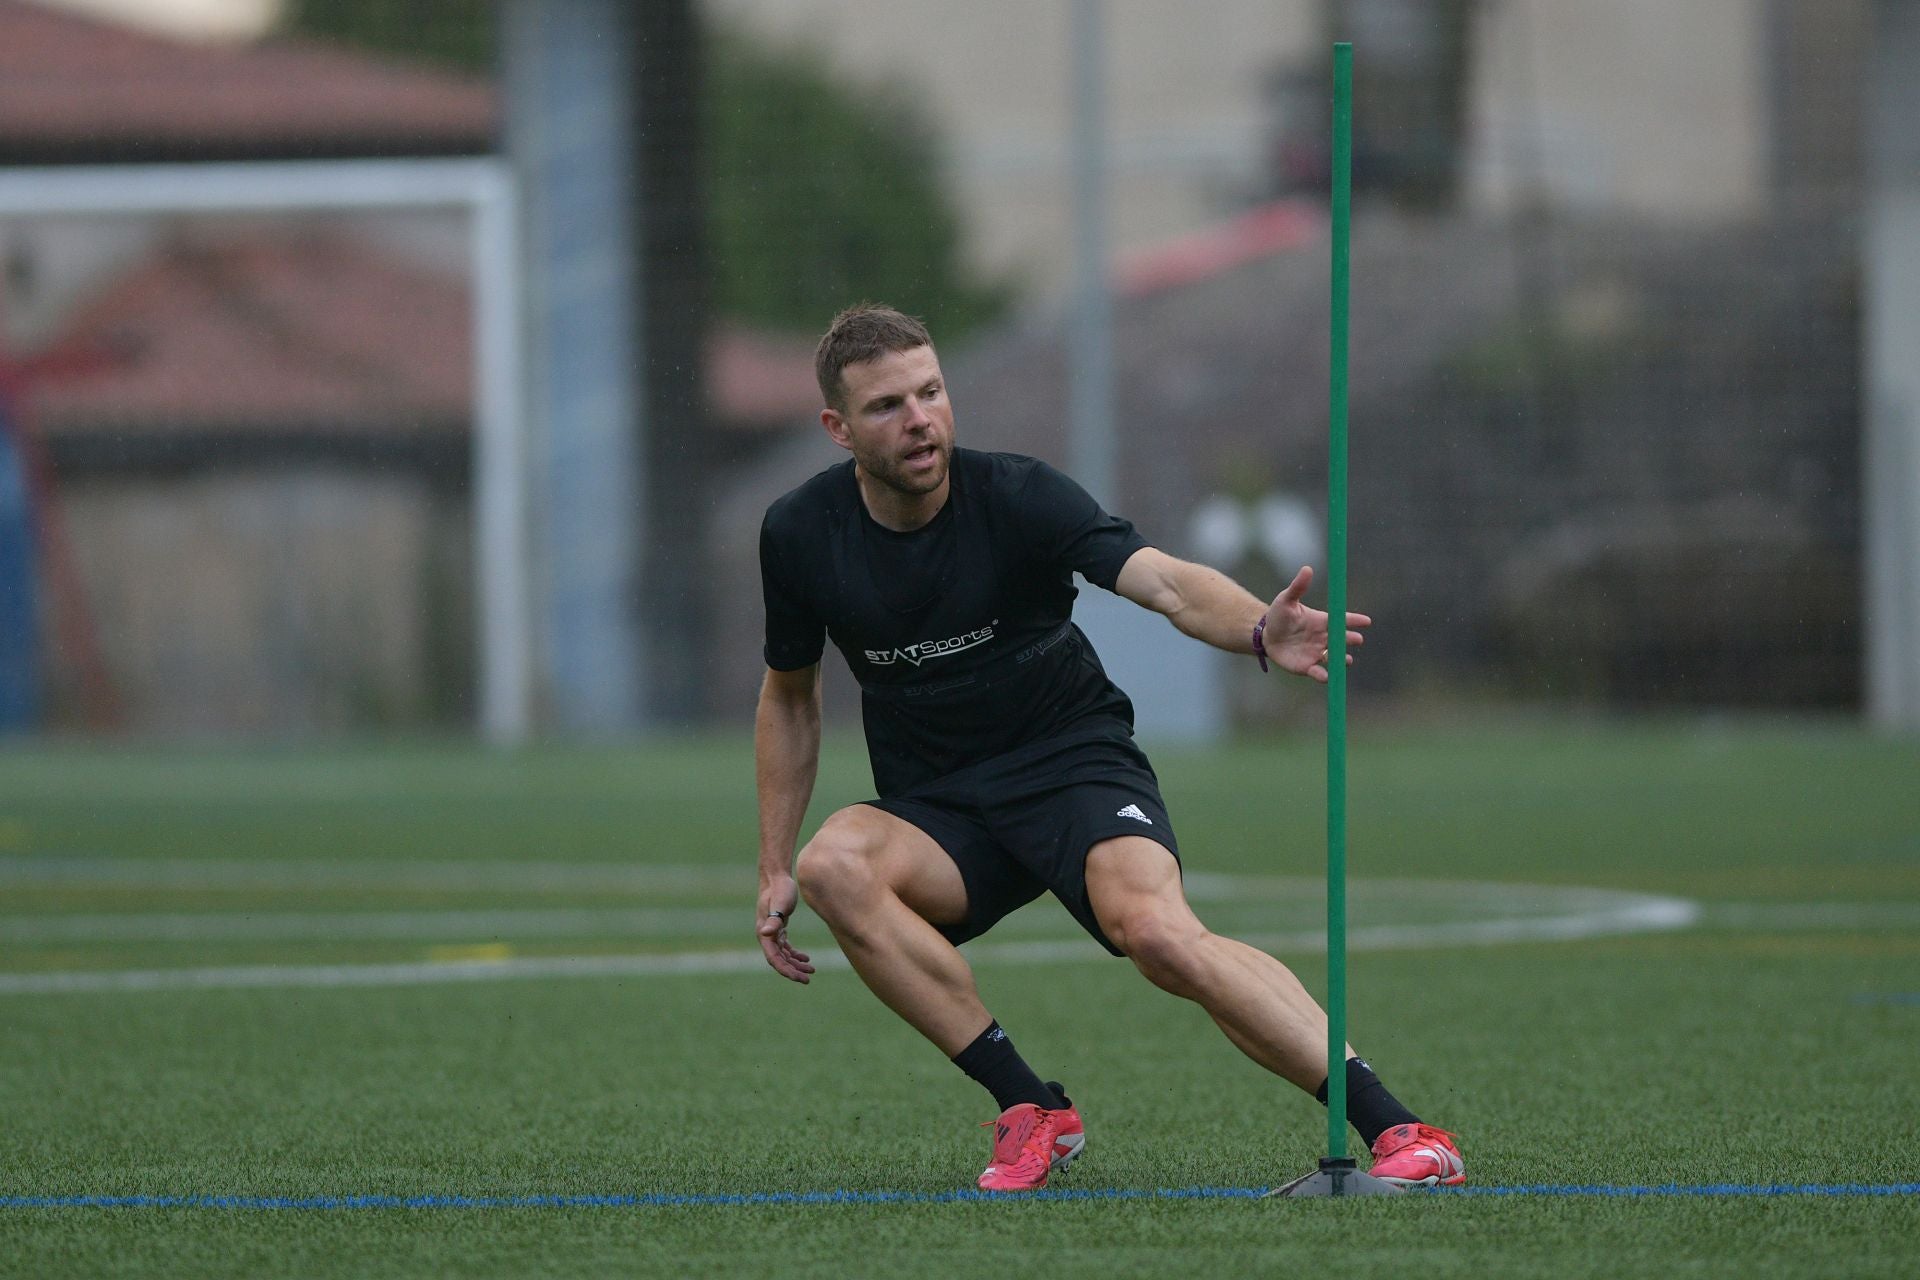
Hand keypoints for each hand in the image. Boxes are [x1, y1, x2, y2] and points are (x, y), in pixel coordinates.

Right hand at [757, 873, 813, 983]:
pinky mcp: (779, 928)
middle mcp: (766, 936)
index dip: (786, 970)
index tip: (800, 978)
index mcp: (764, 934)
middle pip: (779, 960)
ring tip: (811, 970)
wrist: (777, 877)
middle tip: (808, 979)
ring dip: (795, 964)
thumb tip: (765, 934)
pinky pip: (785, 947)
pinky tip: (806, 958)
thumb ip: (774, 920)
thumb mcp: (779, 905)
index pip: (774, 959)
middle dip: (793, 971)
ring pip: (783, 955)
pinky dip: (794, 954)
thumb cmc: (780, 890)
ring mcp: (772, 933)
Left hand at [1262, 566, 1371, 683]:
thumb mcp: (1286, 600)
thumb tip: (1307, 568)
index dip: (1354, 621)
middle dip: (1351, 640)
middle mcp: (1323, 638)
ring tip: (1347, 660)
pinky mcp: (1307, 667)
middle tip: (1358, 639)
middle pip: (1341, 639)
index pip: (1341, 620)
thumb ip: (1298, 587)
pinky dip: (1323, 675)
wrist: (1266, 636)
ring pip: (1334, 657)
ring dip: (1341, 659)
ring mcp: (1317, 653)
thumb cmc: (1279, 616)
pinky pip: (1318, 672)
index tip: (1367, 621)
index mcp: (1321, 621)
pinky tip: (1326, 677)